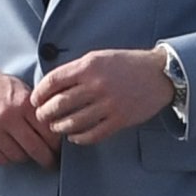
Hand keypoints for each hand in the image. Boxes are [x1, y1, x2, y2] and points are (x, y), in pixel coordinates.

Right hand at [0, 61, 59, 167]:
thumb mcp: (20, 89)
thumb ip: (35, 108)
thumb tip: (54, 129)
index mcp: (22, 102)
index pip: (47, 131)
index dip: (56, 143)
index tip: (59, 149)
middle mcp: (7, 116)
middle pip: (35, 149)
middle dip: (47, 159)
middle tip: (51, 162)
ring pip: (18, 156)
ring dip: (25, 157)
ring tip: (27, 152)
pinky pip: (0, 159)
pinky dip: (8, 158)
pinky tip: (11, 151)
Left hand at [31, 48, 173, 144]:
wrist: (159, 74)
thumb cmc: (126, 64)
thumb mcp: (98, 57)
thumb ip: (76, 69)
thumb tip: (51, 85)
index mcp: (89, 66)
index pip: (53, 82)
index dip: (39, 93)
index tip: (35, 101)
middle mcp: (97, 85)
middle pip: (58, 104)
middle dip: (44, 114)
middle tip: (41, 117)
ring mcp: (108, 104)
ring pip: (73, 122)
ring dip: (59, 127)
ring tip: (55, 127)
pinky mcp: (119, 120)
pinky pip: (92, 134)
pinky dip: (79, 138)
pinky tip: (74, 137)